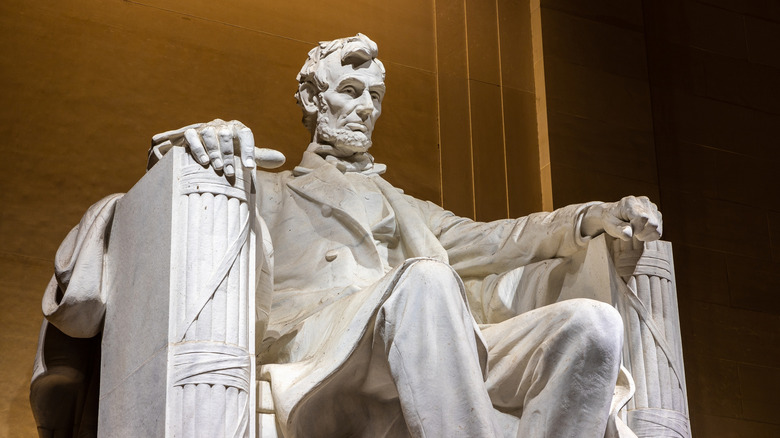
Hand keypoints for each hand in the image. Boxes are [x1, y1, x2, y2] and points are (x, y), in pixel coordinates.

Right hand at [151, 119, 284, 174]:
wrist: (206, 149)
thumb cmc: (230, 152)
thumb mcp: (245, 154)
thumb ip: (261, 157)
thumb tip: (283, 159)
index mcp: (237, 128)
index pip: (245, 134)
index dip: (248, 150)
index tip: (249, 168)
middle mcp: (222, 125)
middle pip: (226, 135)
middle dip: (229, 155)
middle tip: (230, 173)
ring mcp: (206, 127)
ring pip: (209, 133)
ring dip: (214, 151)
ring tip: (218, 167)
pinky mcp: (191, 133)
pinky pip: (192, 136)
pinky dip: (198, 148)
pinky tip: (203, 161)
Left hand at [582, 196, 661, 241]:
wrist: (613, 213)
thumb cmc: (611, 219)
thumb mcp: (610, 225)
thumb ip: (619, 230)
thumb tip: (629, 234)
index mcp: (630, 202)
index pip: (642, 218)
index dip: (637, 229)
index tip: (627, 230)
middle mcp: (643, 202)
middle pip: (653, 224)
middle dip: (642, 233)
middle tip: (632, 233)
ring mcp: (651, 206)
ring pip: (657, 228)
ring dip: (646, 234)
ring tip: (635, 231)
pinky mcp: (656, 213)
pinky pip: (659, 230)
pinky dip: (650, 234)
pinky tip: (640, 230)